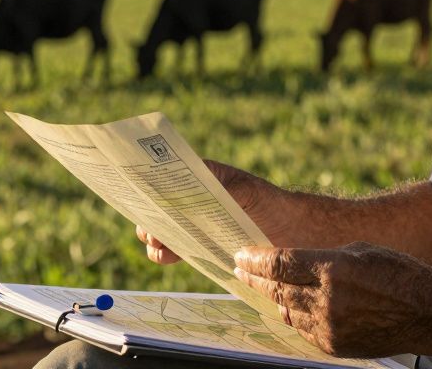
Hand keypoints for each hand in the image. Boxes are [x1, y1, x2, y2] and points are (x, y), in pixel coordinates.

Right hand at [136, 160, 295, 264]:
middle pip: (159, 206)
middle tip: (150, 226)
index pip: (167, 176)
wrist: (291, 232)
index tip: (140, 193)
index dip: (151, 184)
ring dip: (154, 236)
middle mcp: (192, 200)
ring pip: (162, 230)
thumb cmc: (269, 203)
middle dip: (150, 214)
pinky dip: (166, 253)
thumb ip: (219, 192)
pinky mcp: (200, 248)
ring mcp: (194, 225)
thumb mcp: (245, 192)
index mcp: (201, 178)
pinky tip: (166, 255)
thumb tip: (188, 197)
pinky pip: (175, 250)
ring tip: (157, 243)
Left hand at [233, 241, 431, 357]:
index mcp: (333, 269)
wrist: (427, 313)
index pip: (280, 263)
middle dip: (254, 278)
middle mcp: (327, 300)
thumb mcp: (359, 251)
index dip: (255, 260)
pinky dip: (294, 316)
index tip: (240, 256)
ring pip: (287, 310)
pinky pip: (303, 330)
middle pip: (277, 288)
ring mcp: (330, 327)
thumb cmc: (398, 273)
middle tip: (239, 270)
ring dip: (271, 298)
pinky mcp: (334, 346)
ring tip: (258, 287)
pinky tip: (287, 307)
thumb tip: (294, 266)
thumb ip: (322, 259)